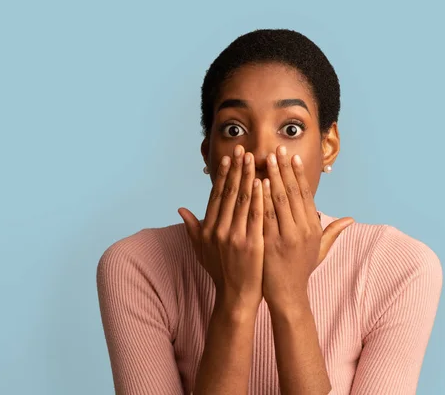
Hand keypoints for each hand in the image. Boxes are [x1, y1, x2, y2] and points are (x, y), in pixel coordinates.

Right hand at [178, 145, 263, 311]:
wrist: (235, 296)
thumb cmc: (220, 272)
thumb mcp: (201, 250)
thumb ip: (192, 228)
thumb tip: (180, 209)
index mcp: (208, 228)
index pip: (217, 195)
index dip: (223, 175)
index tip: (228, 157)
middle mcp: (218, 229)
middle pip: (229, 192)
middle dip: (236, 168)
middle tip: (243, 149)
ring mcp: (234, 236)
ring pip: (243, 200)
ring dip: (248, 176)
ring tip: (255, 158)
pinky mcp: (251, 243)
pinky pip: (256, 215)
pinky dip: (260, 197)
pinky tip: (264, 182)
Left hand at [261, 145, 353, 308]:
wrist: (287, 295)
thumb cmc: (301, 270)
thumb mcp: (320, 250)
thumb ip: (333, 232)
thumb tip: (351, 219)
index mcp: (313, 228)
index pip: (305, 194)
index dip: (298, 174)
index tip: (293, 157)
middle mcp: (302, 230)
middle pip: (292, 193)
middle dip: (284, 169)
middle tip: (277, 149)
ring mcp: (286, 236)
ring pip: (279, 200)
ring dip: (273, 177)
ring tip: (266, 159)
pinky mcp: (270, 243)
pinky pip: (265, 215)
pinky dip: (262, 197)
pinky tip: (256, 182)